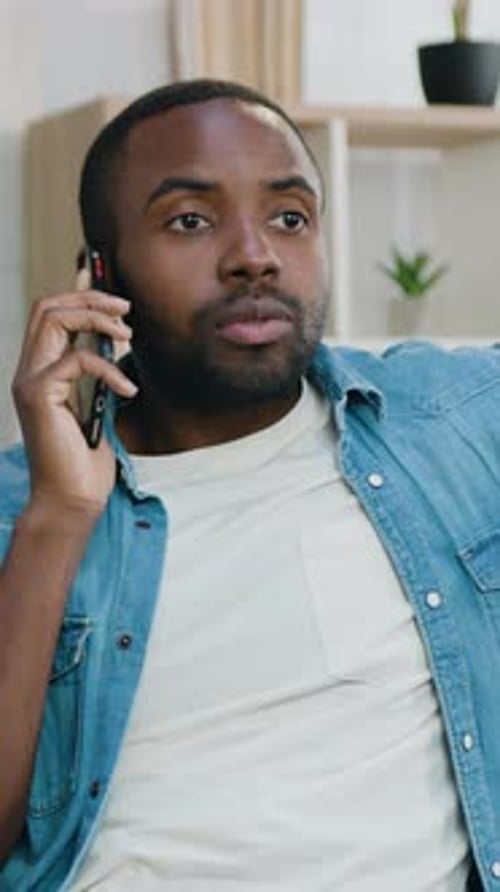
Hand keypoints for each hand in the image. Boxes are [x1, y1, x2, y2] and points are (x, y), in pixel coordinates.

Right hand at [12, 290, 136, 516]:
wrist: (73, 499)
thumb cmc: (86, 461)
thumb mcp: (99, 406)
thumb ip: (101, 374)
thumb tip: (116, 341)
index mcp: (40, 372)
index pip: (50, 315)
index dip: (78, 293)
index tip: (110, 289)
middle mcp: (28, 372)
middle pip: (48, 306)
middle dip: (90, 298)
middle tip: (126, 310)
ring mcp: (29, 381)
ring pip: (53, 319)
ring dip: (97, 318)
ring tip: (128, 338)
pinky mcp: (39, 394)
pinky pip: (77, 359)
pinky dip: (109, 369)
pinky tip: (128, 392)